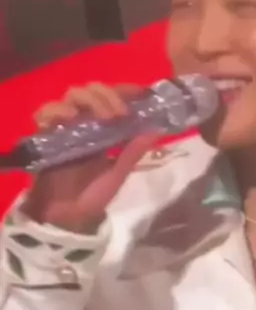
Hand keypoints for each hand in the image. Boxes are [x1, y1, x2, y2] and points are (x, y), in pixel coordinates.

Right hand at [24, 83, 158, 232]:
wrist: (67, 219)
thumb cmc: (92, 196)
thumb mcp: (117, 173)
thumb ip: (133, 152)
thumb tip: (156, 130)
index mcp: (102, 128)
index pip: (111, 97)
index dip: (123, 90)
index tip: (138, 93)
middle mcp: (83, 122)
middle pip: (91, 90)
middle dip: (107, 95)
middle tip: (119, 114)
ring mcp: (64, 127)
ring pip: (70, 95)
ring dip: (87, 99)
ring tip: (101, 117)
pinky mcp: (44, 136)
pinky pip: (44, 114)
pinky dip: (56, 110)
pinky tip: (70, 118)